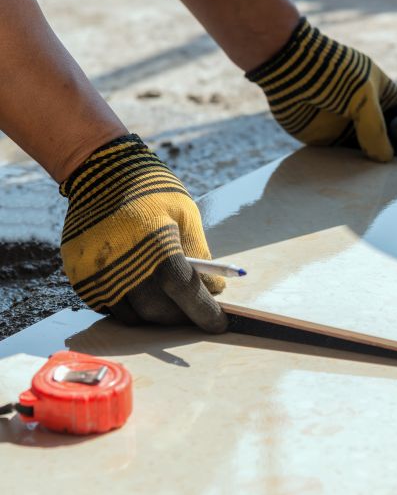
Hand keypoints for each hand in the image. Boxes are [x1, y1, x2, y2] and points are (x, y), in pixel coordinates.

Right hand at [59, 134, 227, 332]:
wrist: (99, 170)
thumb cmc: (152, 190)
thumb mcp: (186, 214)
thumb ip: (199, 253)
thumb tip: (211, 289)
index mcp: (157, 247)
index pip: (185, 294)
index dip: (205, 313)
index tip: (218, 324)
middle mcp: (124, 266)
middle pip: (159, 312)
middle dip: (182, 318)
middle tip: (196, 314)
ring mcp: (97, 273)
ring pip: (132, 316)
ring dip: (156, 317)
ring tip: (172, 307)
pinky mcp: (80, 275)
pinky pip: (109, 307)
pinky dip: (131, 308)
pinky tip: (145, 297)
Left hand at [247, 17, 396, 160]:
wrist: (289, 70)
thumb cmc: (331, 74)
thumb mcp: (363, 96)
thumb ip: (376, 128)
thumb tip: (384, 158)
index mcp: (381, 92)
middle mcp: (366, 111)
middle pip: (388, 138)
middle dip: (390, 152)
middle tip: (386, 163)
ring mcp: (347, 126)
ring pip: (367, 152)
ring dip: (370, 165)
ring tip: (370, 174)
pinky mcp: (327, 140)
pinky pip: (344, 158)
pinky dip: (349, 168)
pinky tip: (350, 171)